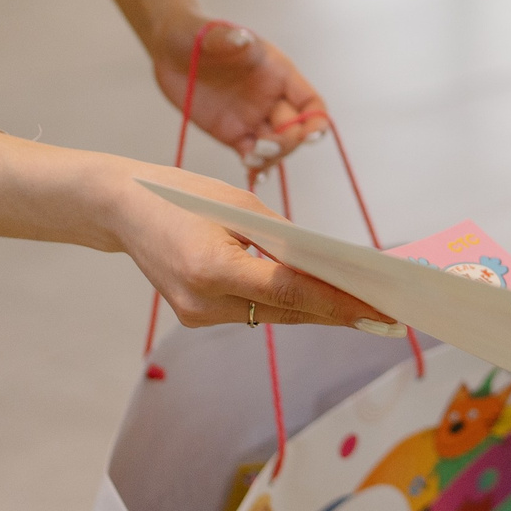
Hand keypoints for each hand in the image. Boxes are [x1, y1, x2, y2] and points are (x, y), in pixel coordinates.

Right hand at [112, 161, 387, 328]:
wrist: (123, 207)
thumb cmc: (183, 194)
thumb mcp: (240, 205)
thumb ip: (284, 239)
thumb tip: (328, 266)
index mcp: (212, 268)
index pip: (290, 293)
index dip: (339, 303)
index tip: (379, 309)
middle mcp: (203, 302)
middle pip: (286, 311)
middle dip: (338, 312)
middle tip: (388, 314)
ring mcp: (196, 315)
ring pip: (271, 316)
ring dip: (314, 310)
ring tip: (365, 308)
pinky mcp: (195, 315)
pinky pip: (251, 312)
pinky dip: (283, 304)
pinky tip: (317, 299)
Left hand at [152, 22, 326, 173]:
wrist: (170, 48)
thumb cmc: (197, 33)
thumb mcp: (211, 34)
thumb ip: (228, 38)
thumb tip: (242, 39)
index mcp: (278, 73)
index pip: (310, 103)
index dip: (316, 122)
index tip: (310, 137)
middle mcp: (271, 98)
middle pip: (295, 130)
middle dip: (288, 142)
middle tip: (265, 146)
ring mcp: (251, 117)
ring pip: (276, 146)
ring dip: (271, 157)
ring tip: (251, 158)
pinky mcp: (231, 133)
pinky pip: (251, 154)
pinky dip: (255, 166)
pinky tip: (252, 174)